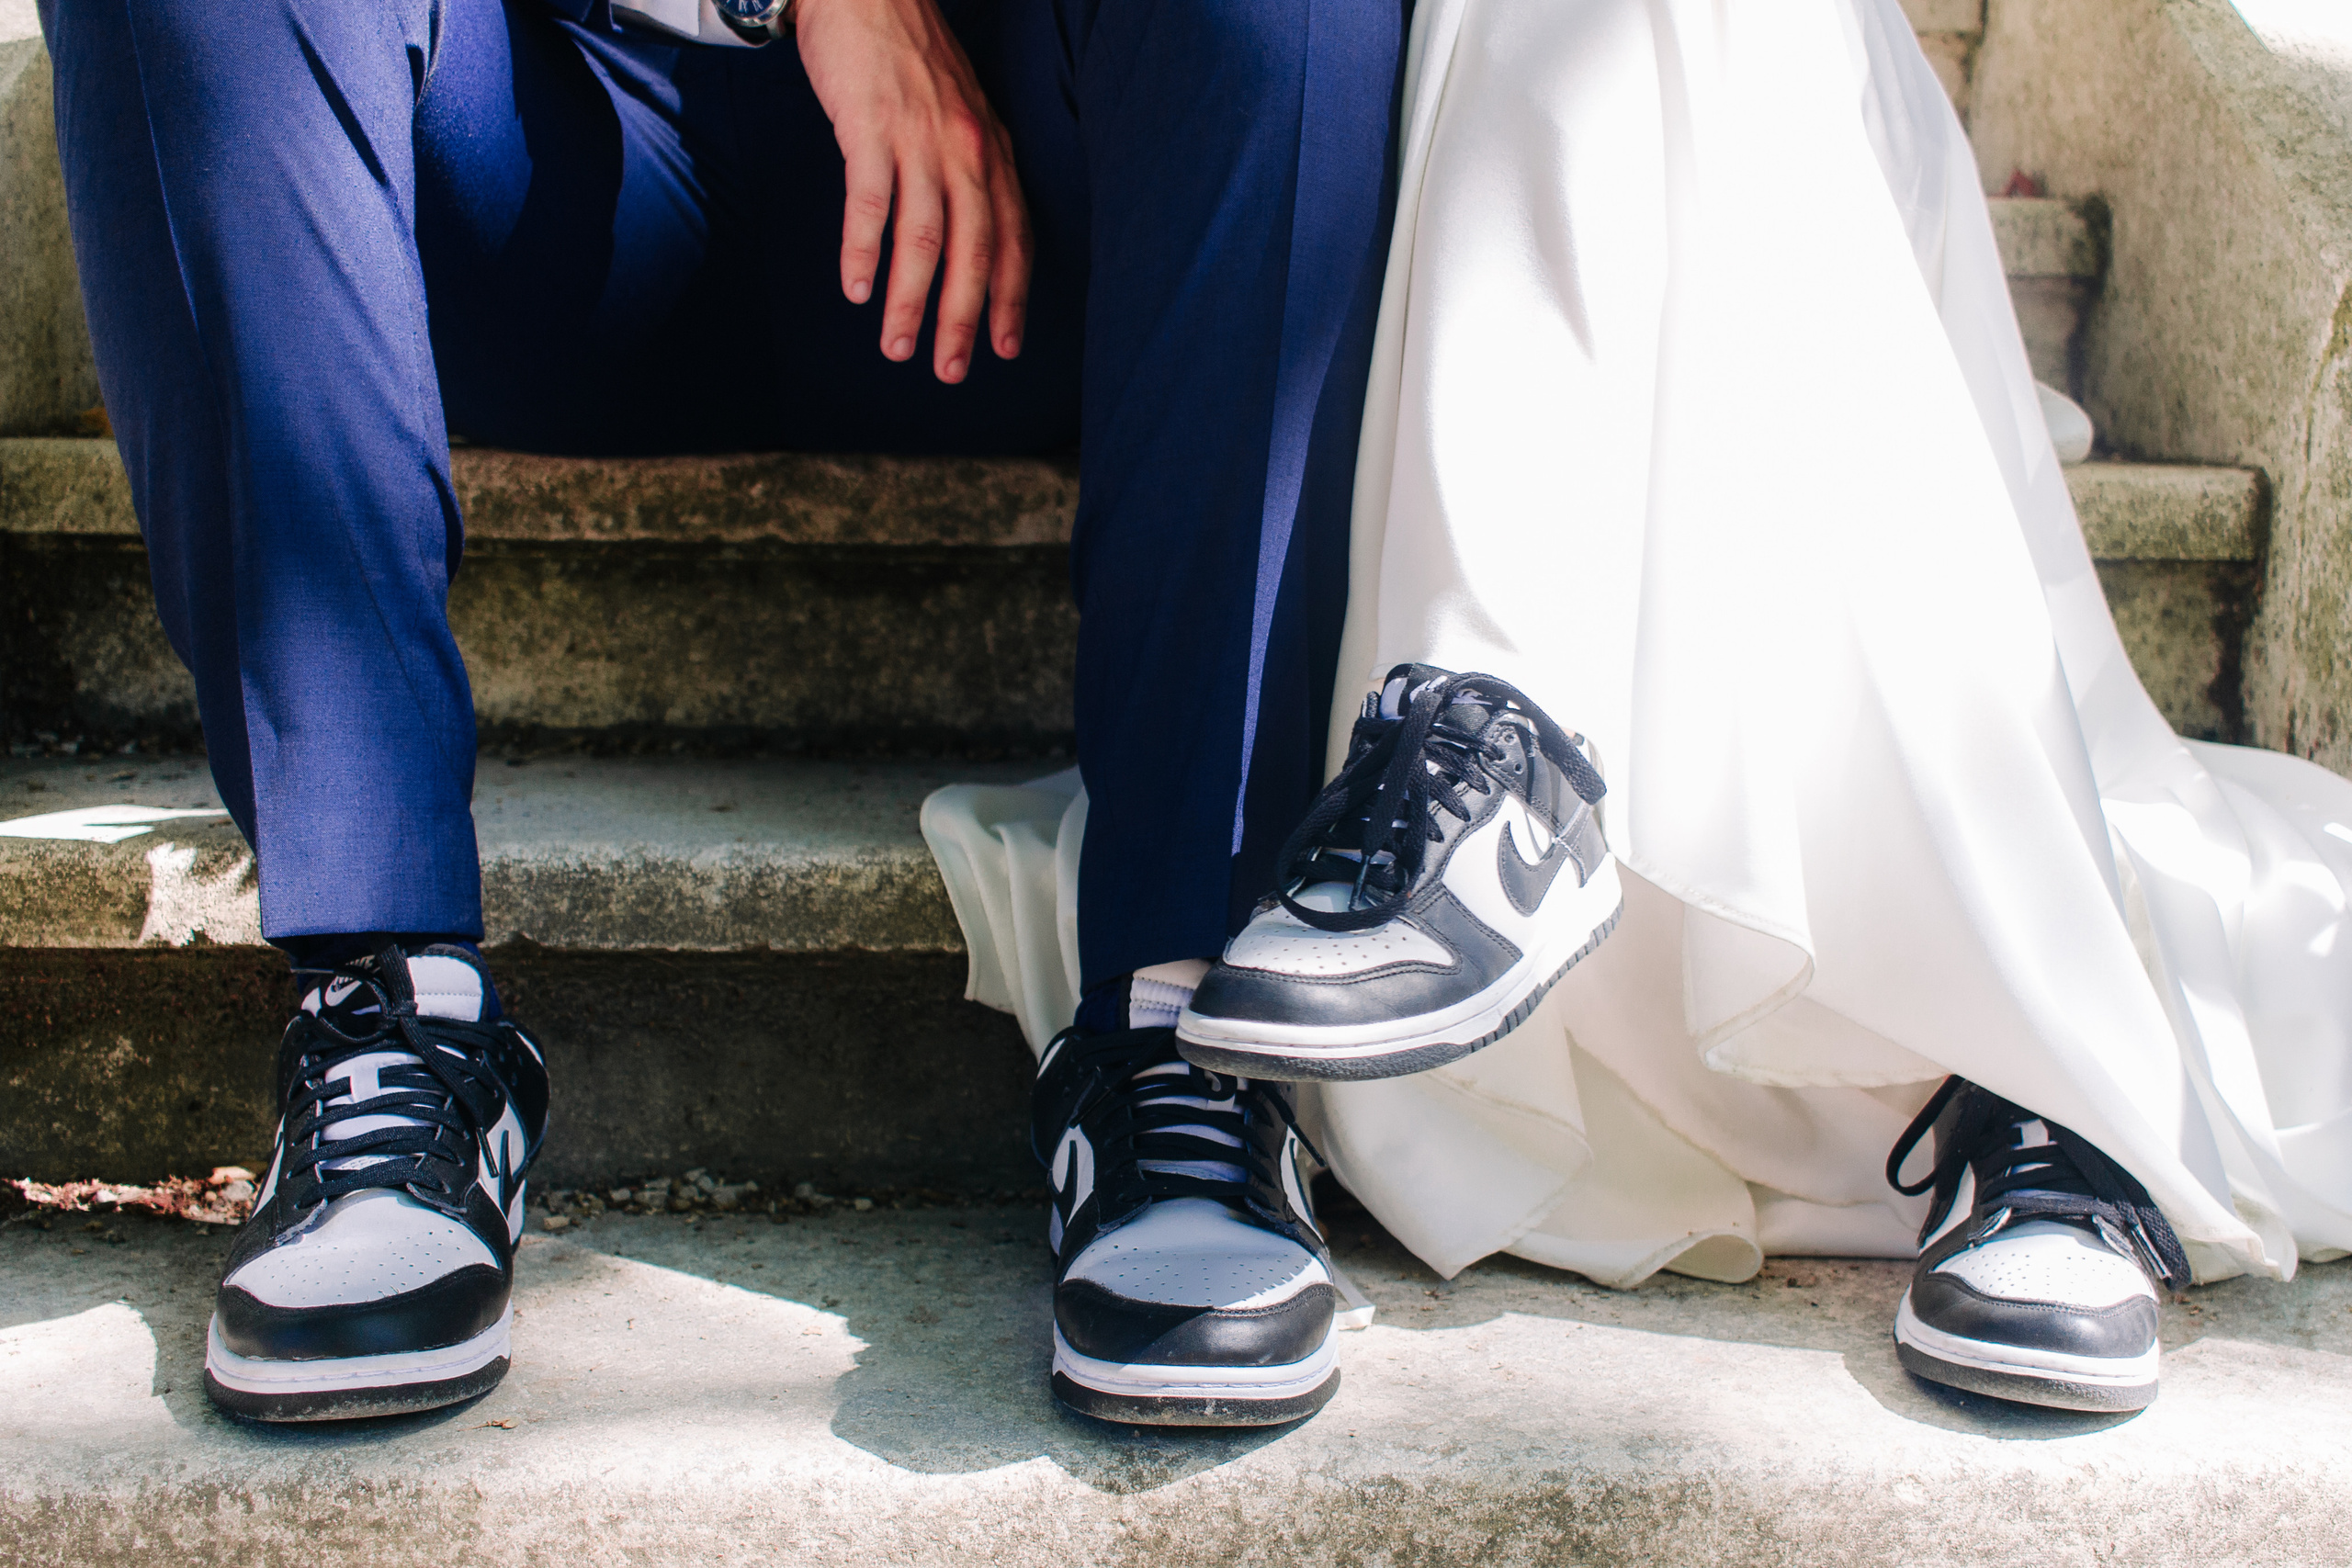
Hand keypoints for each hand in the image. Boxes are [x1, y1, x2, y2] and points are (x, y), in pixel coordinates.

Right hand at [792, 0, 1030, 382]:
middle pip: (974, 250)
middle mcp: (966, 149)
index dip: (1011, 297)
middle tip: (950, 371)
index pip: (1014, 237)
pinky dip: (862, 251)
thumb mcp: (960, 113)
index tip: (1004, 348)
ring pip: (923, 238)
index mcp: (992, 151)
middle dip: (964, 318)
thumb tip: (968, 235)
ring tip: (898, 348)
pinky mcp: (870, 126)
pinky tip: (855, 289)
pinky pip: (869, 202)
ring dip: (911, 301)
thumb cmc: (908, 57)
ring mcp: (919, 138)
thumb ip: (969, 170)